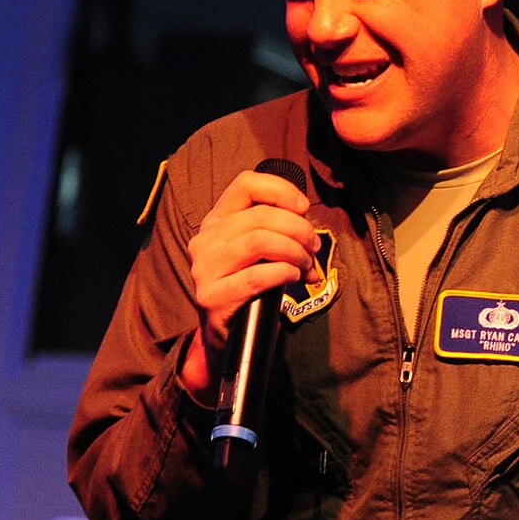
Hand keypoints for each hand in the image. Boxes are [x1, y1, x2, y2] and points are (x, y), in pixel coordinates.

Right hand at [180, 167, 320, 397]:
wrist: (232, 335)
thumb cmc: (253, 288)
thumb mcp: (265, 254)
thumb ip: (282, 233)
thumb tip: (310, 230)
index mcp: (217, 221)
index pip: (245, 184)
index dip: (280, 189)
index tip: (304, 207)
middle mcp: (204, 240)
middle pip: (261, 216)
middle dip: (299, 230)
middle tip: (314, 248)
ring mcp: (203, 268)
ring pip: (259, 241)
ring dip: (294, 252)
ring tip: (306, 266)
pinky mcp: (211, 296)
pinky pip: (257, 276)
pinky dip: (284, 273)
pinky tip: (294, 278)